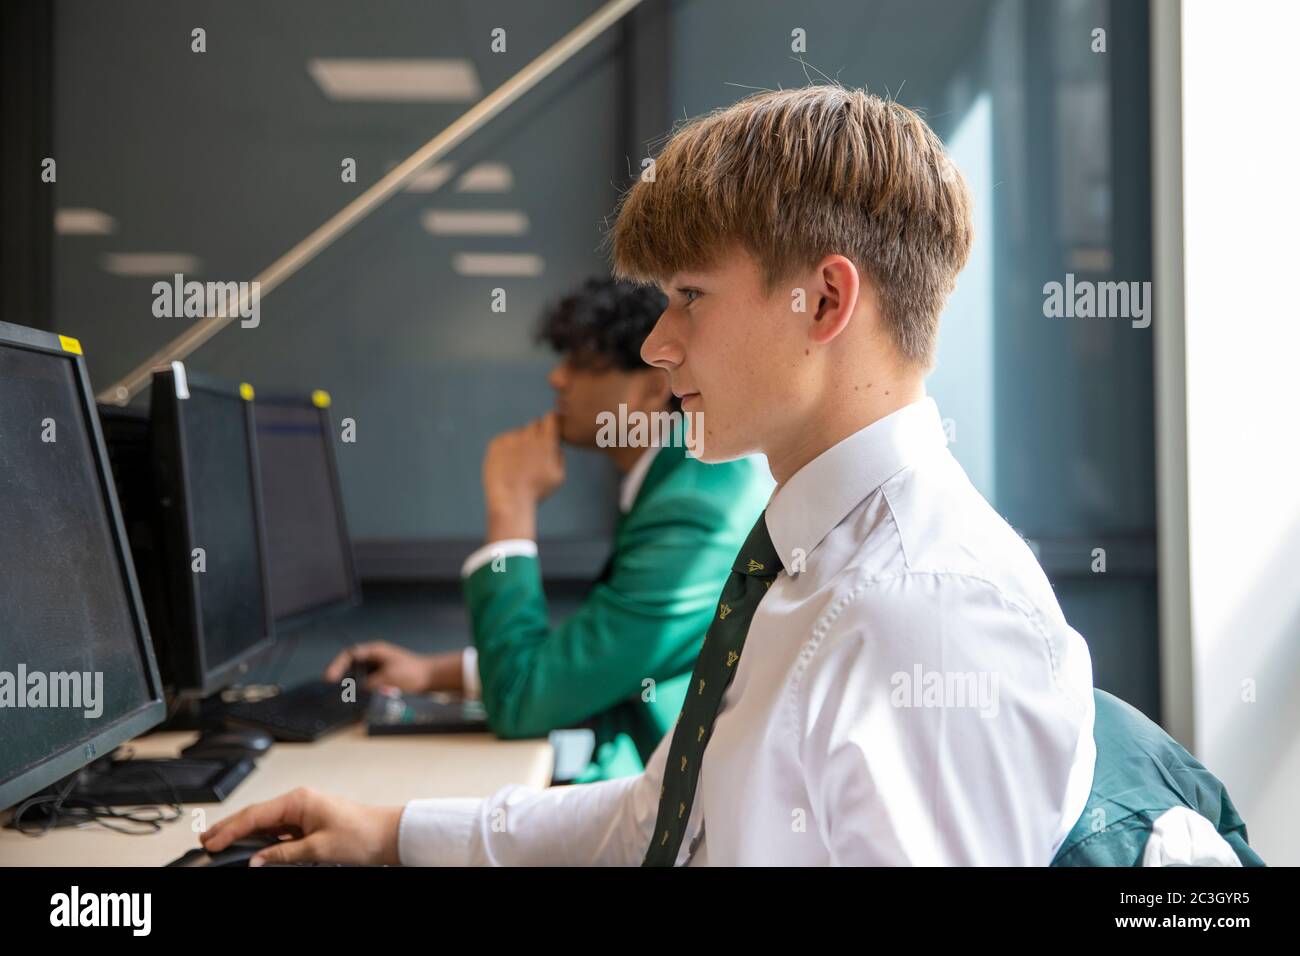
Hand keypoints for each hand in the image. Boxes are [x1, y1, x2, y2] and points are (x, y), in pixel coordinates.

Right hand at [200, 787, 403, 866]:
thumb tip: (256, 860)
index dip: (230, 829)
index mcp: (299, 800)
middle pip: (256, 815)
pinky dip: (262, 839)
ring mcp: (303, 812)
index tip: (211, 843)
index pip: (255, 815)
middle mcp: (299, 802)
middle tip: (206, 841)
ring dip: (244, 834)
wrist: (387, 835)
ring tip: (221, 844)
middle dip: (230, 827)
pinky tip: (251, 848)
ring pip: (265, 823)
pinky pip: (278, 830)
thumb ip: (283, 853)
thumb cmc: (361, 834)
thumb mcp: (317, 849)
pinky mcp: (308, 822)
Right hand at [323, 641, 436, 692]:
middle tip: (333, 688)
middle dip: (341, 676)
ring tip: (345, 695)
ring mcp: (376, 669)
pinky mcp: (380, 679)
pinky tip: (358, 700)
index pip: (349, 655)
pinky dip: (361, 691)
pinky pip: (365, 685)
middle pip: (350, 665)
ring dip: (352, 686)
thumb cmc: (414, 671)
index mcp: (374, 651)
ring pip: (356, 677)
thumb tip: (357, 692)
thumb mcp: (389, 677)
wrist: (431, 678)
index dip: (337, 666)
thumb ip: (371, 684)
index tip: (330, 678)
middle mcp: (373, 658)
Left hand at [482, 413, 565, 537]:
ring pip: (519, 433)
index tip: (551, 429)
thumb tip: (555, 443)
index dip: (552, 422)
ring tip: (519, 465)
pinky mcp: (496, 444)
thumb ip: (559, 454)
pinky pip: (505, 439)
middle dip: (537, 434)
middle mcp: (528, 437)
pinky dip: (507, 449)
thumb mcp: (558, 476)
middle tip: (534, 453)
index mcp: (546, 443)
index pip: (551, 418)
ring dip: (521, 442)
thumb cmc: (536, 491)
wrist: (509, 500)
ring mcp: (510, 439)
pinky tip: (508, 466)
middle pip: (535, 423)